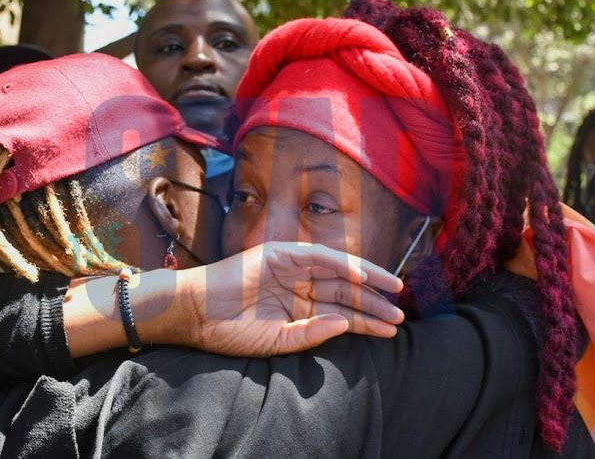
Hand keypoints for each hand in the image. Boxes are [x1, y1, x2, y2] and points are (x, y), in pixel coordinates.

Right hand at [172, 242, 403, 356]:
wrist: (194, 315)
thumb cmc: (230, 331)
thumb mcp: (277, 341)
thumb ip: (310, 333)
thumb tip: (345, 325)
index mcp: (296, 306)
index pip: (338, 311)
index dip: (366, 319)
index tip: (391, 328)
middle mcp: (296, 284)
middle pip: (344, 292)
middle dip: (372, 304)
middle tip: (400, 316)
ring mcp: (289, 268)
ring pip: (337, 273)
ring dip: (366, 283)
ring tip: (394, 295)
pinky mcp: (279, 254)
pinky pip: (317, 257)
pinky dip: (342, 264)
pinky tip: (365, 277)